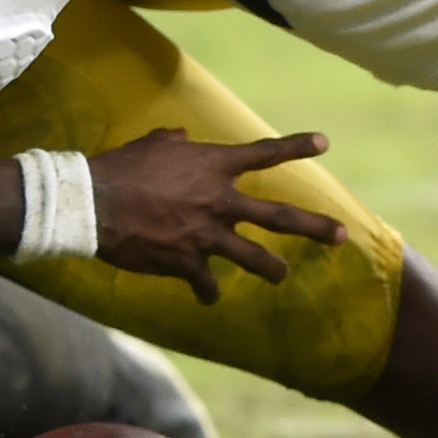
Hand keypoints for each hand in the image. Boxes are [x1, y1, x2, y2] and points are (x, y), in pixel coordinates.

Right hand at [87, 128, 346, 302]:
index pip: (264, 153)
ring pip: (254, 257)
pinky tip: (209, 298)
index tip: (325, 143)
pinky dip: (208, 291)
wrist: (94, 204)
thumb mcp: (151, 144)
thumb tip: (183, 138)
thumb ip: (174, 141)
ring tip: (284, 275)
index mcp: (213, 166)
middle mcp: (219, 201)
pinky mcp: (187, 263)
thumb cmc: (120, 167)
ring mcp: (207, 235)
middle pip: (278, 216)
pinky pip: (207, 283)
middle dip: (314, 226)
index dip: (297, 146)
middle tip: (342, 236)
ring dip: (272, 268)